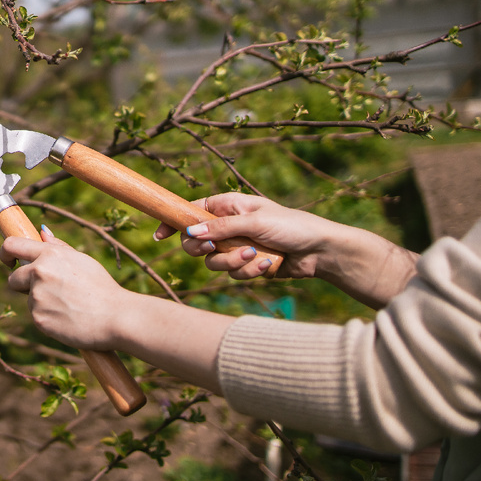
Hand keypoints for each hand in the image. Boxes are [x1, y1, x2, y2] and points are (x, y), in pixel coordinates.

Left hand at [1, 228, 131, 352]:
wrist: (117, 318)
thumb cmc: (103, 288)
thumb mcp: (82, 260)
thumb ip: (58, 247)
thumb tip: (41, 232)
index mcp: (50, 254)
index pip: (12, 245)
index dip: (5, 253)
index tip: (8, 260)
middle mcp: (39, 273)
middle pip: (13, 278)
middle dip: (23, 285)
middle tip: (48, 291)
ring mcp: (37, 297)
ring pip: (28, 300)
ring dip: (41, 303)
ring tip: (68, 306)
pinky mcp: (38, 319)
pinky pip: (36, 316)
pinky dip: (48, 318)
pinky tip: (68, 318)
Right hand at [153, 193, 332, 280]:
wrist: (320, 251)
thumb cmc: (292, 227)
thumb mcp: (255, 221)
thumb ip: (221, 228)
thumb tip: (190, 232)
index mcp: (228, 206)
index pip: (191, 212)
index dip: (174, 222)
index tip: (159, 235)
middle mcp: (228, 227)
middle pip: (195, 242)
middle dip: (203, 249)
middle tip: (212, 249)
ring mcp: (236, 247)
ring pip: (212, 262)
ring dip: (233, 262)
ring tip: (255, 255)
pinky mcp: (246, 266)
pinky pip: (233, 274)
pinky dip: (249, 270)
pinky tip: (268, 264)